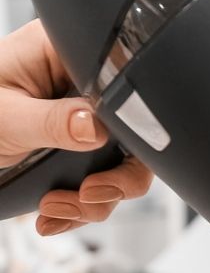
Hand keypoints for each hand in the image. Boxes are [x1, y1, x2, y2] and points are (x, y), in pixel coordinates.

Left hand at [0, 20, 152, 233]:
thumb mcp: (6, 114)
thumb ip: (52, 121)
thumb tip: (96, 126)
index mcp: (67, 59)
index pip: (123, 90)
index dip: (131, 128)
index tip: (106, 158)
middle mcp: (84, 91)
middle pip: (134, 140)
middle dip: (116, 181)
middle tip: (88, 194)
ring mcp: (85, 124)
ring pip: (120, 171)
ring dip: (92, 204)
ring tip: (55, 207)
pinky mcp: (81, 152)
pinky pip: (100, 187)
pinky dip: (79, 210)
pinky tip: (53, 214)